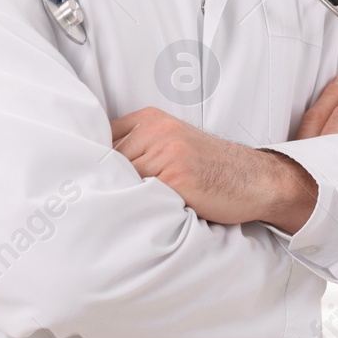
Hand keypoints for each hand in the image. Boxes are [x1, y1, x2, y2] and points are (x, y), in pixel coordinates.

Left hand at [110, 107, 315, 231]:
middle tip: (93, 206)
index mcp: (150, 119)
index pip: (99, 138)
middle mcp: (156, 129)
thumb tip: (90, 173)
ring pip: (119, 178)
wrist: (256, 180)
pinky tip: (139, 219)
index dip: (90, 164)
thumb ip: (137, 149)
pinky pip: (139, 195)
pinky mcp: (176, 175)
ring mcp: (166, 150)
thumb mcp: (171, 146)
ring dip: (116, 198)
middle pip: (104, 159)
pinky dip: (136, 209)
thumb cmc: (212, 170)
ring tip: (120, 214)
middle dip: (100, 183)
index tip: (80, 183)